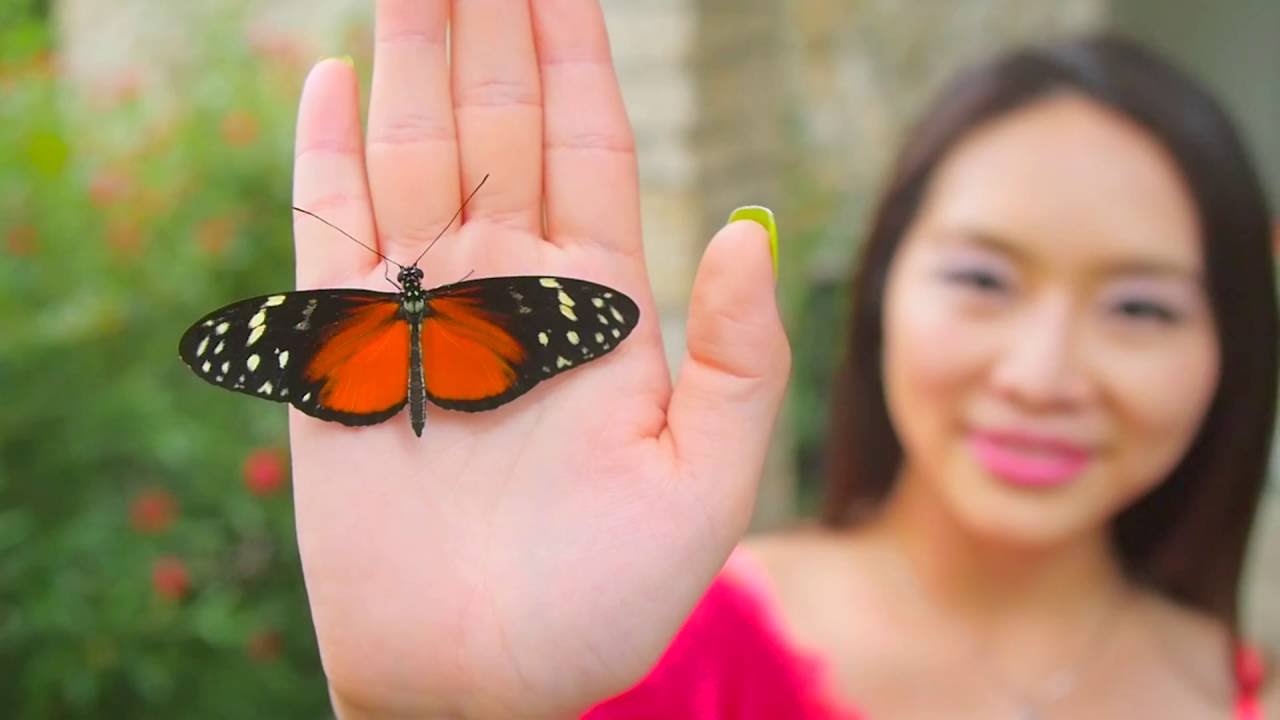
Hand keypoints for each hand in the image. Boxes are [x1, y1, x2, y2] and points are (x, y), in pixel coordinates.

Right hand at [290, 2, 788, 716]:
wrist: (482, 686)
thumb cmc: (605, 602)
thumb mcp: (706, 485)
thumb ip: (738, 356)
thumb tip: (745, 229)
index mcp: (600, 307)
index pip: (588, 141)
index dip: (576, 49)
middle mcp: (510, 289)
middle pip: (499, 121)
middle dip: (489, 21)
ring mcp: (421, 314)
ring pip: (414, 149)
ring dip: (411, 55)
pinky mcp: (340, 356)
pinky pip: (326, 232)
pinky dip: (323, 153)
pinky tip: (331, 78)